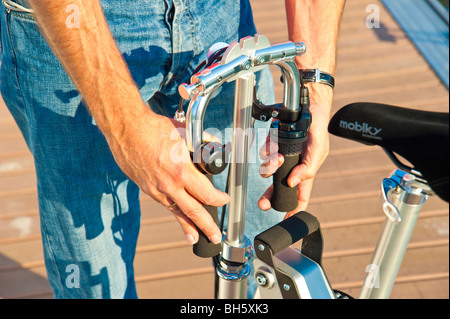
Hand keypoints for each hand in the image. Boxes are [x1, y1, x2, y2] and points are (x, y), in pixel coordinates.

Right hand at [107, 108, 229, 243]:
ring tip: (196, 237)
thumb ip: (202, 142)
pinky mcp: (147, 189)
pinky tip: (179, 217)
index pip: (206, 195)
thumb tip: (214, 145)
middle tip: (216, 237)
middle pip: (193, 211)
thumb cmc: (154, 129)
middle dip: (206, 226)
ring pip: (176, 211)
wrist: (125, 129)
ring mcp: (156, 190)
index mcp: (181, 172)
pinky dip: (173, 212)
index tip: (225, 200)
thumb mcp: (185, 133)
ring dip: (188, 226)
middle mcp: (169, 186)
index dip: (219, 200)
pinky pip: (164, 204)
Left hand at [258, 86, 331, 218]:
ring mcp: (280, 155)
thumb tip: (292, 182)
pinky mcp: (272, 144)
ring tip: (278, 157)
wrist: (308, 105)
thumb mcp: (318, 151)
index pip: (301, 195)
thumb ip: (308, 169)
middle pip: (278, 187)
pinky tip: (273, 145)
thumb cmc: (317, 129)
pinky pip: (264, 152)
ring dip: (271, 166)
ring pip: (268, 170)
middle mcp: (291, 165)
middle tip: (263, 203)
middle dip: (270, 196)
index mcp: (305, 171)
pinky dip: (267, 150)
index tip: (288, 219)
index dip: (295, 208)